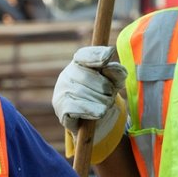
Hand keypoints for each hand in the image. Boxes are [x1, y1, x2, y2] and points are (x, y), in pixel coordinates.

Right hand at [52, 45, 127, 162]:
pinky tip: (98, 113)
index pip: (84, 55)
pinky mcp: (60, 108)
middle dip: (105, 88)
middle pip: (88, 77)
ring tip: (106, 106)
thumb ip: (116, 73)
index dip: (95, 55)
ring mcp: (61, 91)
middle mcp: (66, 74)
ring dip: (102, 102)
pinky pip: (78, 108)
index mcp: (79, 63)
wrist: (91, 121)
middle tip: (111, 96)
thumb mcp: (115, 82)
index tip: (108, 56)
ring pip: (84, 93)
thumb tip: (109, 66)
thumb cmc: (103, 95)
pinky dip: (92, 111)